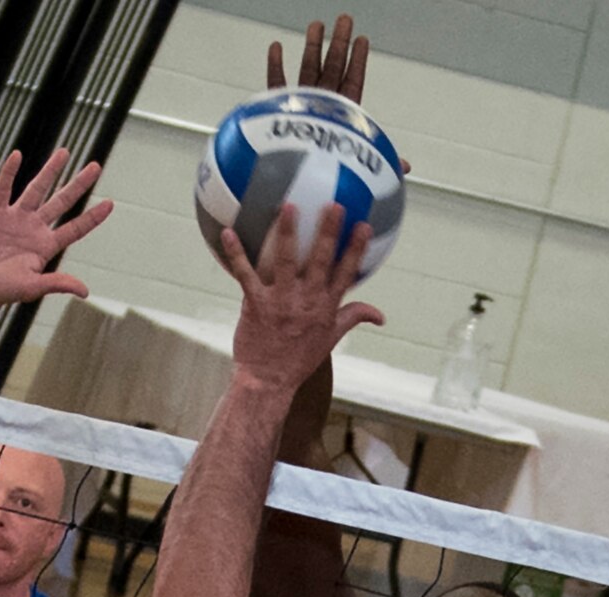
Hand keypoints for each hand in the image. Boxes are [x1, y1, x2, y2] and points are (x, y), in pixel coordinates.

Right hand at [0, 148, 113, 308]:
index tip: (110, 203)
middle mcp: (32, 229)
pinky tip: (17, 156)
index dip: (92, 217)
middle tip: (96, 167)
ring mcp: (14, 219)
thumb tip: (84, 291)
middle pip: (61, 202)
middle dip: (79, 185)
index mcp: (44, 247)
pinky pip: (3, 189)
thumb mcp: (29, 288)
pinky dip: (9, 173)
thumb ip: (56, 283)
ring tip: (65, 152)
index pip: (74, 229)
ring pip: (37, 189)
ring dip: (50, 171)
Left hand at [223, 204, 382, 396]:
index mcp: (326, 306)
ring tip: (288, 206)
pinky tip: (227, 233)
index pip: (346, 273)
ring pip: (285, 261)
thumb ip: (354, 318)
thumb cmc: (299, 359)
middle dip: (328, 231)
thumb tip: (381, 315)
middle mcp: (305, 301)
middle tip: (334, 204)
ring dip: (287, 232)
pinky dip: (235, 253)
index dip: (356, 249)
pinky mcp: (255, 304)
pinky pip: (244, 274)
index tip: (364, 225)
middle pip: (320, 260)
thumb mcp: (332, 339)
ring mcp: (280, 301)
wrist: (267, 381)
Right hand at [266, 16, 409, 172]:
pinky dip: (276, 66)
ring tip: (316, 25)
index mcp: (342, 116)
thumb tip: (406, 167)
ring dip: (311, 47)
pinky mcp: (278, 113)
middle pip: (332, 68)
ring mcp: (299, 107)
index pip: (353, 81)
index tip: (362, 39)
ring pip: (306, 71)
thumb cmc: (326, 181)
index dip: (357, 60)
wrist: (292, 190)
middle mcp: (322, 108)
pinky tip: (277, 47)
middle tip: (344, 20)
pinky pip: (275, 86)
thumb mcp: (359, 171)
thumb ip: (382, 164)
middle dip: (338, 43)